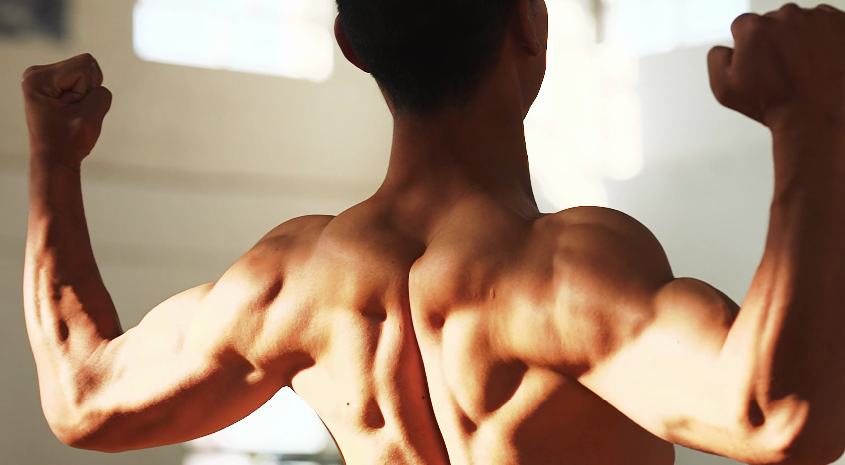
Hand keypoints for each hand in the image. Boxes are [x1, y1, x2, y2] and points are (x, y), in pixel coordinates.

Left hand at [22, 54, 112, 166]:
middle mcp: (36, 73)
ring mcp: (43, 78)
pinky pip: (83, 79)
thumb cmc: (68, 143)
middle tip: (74, 112)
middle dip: (88, 89)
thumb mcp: (91, 117)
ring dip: (87, 93)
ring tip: (72, 112)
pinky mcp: (52, 84)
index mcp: (38, 78)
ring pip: (87, 70)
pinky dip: (84, 95)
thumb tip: (97, 84)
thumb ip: (101, 93)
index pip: (85, 67)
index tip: (73, 112)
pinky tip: (71, 110)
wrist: (54, 161)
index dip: (88, 91)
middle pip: (86, 63)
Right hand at [708, 4, 844, 130]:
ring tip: (804, 68)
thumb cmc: (774, 104)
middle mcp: (785, 16)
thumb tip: (725, 47)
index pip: (743, 26)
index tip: (758, 63)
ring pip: (802, 23)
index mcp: (753, 27)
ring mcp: (816, 18)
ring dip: (800, 39)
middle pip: (774, 22)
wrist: (818, 116)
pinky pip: (829, 25)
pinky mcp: (842, 24)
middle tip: (782, 70)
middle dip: (775, 41)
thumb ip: (716, 57)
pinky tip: (821, 62)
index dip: (748, 47)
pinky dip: (825, 40)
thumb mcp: (723, 89)